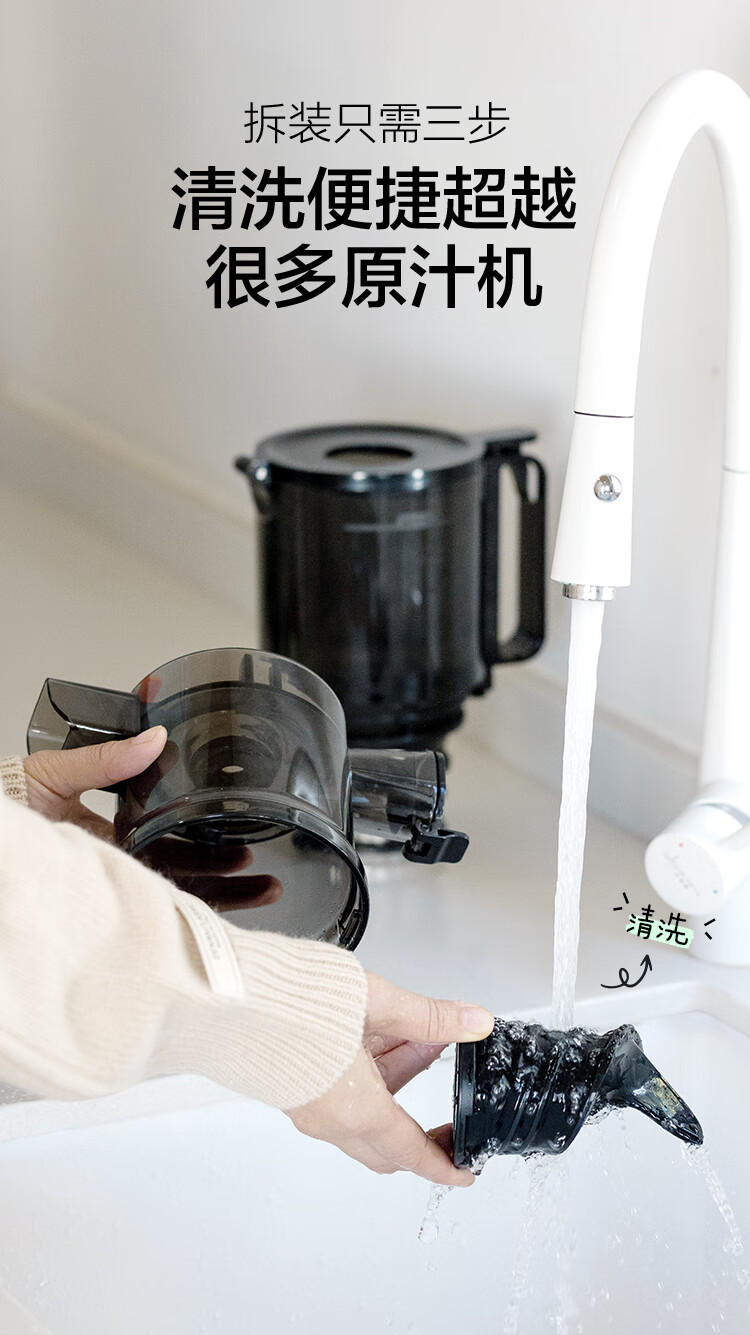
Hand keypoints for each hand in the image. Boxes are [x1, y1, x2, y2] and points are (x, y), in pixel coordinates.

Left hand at [23, 732, 284, 905]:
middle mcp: (116, 860)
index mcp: (109, 826)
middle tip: (259, 863)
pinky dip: (196, 914)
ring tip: (262, 888)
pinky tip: (226, 912)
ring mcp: (115, 886)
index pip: (166, 828)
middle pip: (182, 865)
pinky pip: (158, 913)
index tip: (233, 822)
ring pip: (179, 893)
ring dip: (226, 892)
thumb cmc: (6, 809)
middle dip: (226, 866)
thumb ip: (106, 758)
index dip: (203, 830)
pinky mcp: (109, 907)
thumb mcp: (56, 771)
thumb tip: (153, 737)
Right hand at [289, 972, 493, 1186]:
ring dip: (396, 1084)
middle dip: (422, 1129)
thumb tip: (473, 1021)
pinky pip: (339, 1096)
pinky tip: (382, 1035)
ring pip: (364, 1113)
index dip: (444, 1166)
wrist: (225, 991)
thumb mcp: (377, 1001)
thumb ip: (429, 1017)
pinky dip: (369, 1075)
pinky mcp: (290, 1087)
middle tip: (450, 1116)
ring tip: (422, 1039)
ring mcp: (306, 1105)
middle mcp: (328, 1119)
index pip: (412, 1151)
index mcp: (355, 1108)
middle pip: (386, 1142)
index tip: (463, 1172)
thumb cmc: (290, 998)